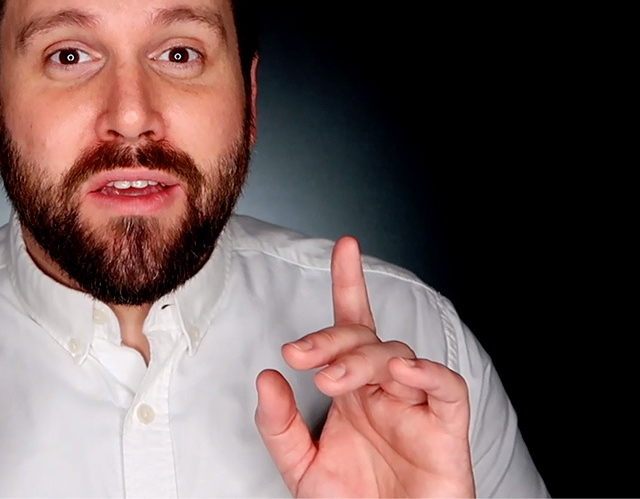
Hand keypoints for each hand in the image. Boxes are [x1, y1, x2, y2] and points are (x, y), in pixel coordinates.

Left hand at [255, 236, 474, 497]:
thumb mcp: (301, 467)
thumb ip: (280, 425)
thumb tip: (267, 377)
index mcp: (352, 392)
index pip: (352, 327)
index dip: (350, 284)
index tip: (345, 248)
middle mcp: (384, 391)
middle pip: (365, 338)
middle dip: (331, 339)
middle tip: (301, 357)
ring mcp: (416, 407)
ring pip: (396, 354)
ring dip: (361, 360)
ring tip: (333, 380)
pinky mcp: (446, 430)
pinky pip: (447, 387)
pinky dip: (426, 372)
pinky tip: (400, 370)